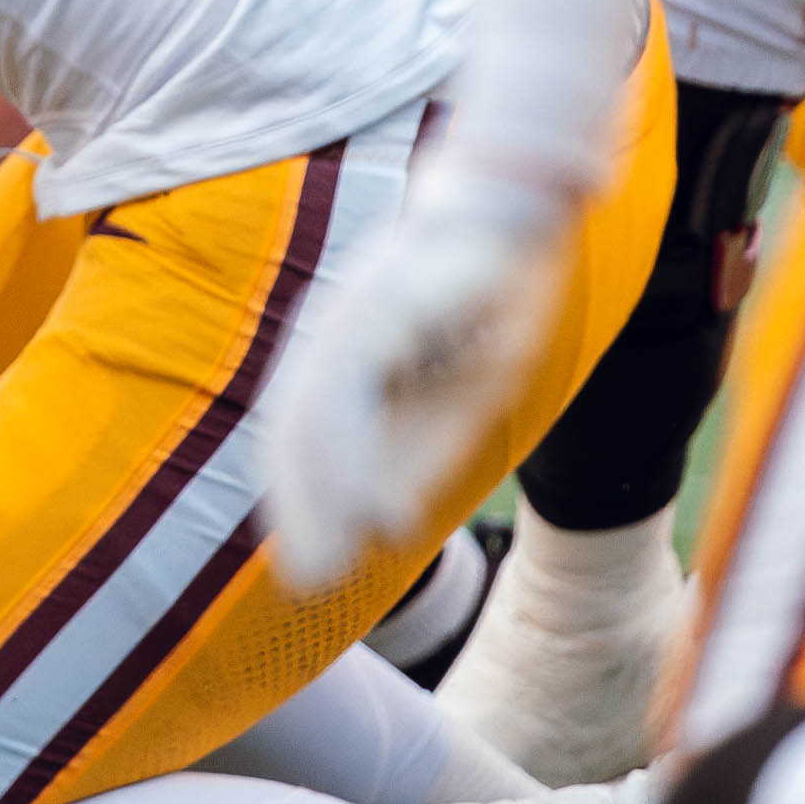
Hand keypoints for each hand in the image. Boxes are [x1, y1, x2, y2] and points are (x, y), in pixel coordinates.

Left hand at [260, 157, 580, 588]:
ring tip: (329, 562)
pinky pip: (353, 395)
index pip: (297, 440)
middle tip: (307, 585)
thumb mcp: (462, 391)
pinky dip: (357, 459)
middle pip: (294, 438)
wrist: (510, 218)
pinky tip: (374, 510)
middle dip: (299, 515)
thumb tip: (385, 520)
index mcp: (340, 357)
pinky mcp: (375, 312)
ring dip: (320, 501)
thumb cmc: (487, 303)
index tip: (303, 569)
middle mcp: (329, 340)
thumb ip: (421, 448)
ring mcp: (346, 323)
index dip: (296, 504)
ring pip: (314, 424)